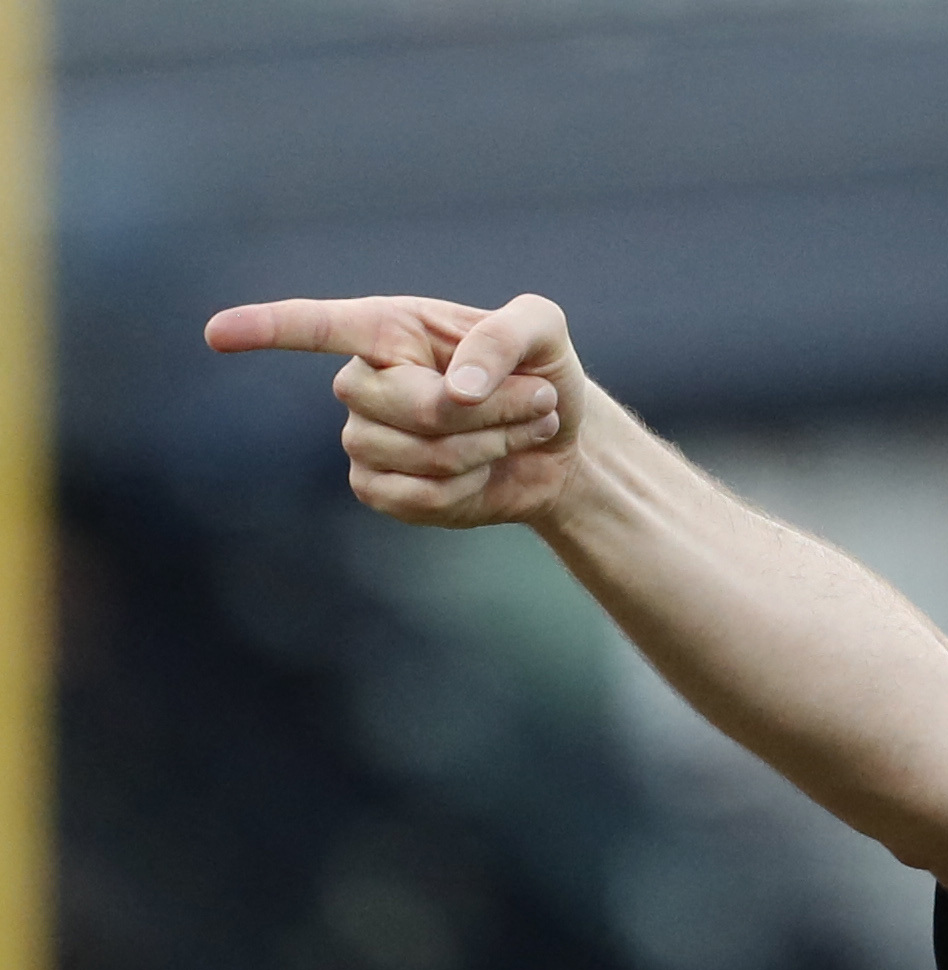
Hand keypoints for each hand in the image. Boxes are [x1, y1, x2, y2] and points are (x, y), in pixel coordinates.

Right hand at [204, 293, 589, 530]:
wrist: (562, 446)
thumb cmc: (543, 374)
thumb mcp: (543, 331)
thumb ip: (505, 336)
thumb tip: (453, 386)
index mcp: (387, 328)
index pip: (314, 326)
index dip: (267, 329)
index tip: (216, 334)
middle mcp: (364, 381)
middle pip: (406, 406)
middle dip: (486, 412)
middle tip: (536, 401)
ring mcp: (366, 438)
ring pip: (419, 455)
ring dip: (489, 447)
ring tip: (522, 430)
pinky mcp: (380, 489)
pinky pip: (419, 497)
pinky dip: (471, 487)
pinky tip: (488, 471)